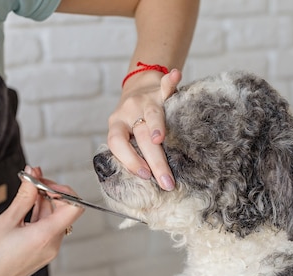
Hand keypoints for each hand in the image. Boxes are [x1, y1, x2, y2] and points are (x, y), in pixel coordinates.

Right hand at [0, 166, 84, 275]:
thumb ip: (24, 196)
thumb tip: (33, 174)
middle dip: (49, 193)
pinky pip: (47, 230)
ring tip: (24, 191)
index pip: (74, 207)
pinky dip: (39, 216)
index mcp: (46, 236)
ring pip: (54, 219)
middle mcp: (52, 245)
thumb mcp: (6, 220)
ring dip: (43, 203)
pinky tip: (24, 208)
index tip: (42, 183)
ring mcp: (48, 251)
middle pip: (64, 211)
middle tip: (31, 180)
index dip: (62, 190)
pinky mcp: (42, 254)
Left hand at [106, 69, 181, 190]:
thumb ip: (131, 150)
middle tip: (166, 182)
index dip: (128, 160)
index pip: (117, 143)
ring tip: (159, 140)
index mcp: (117, 124)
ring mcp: (145, 99)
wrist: (140, 84)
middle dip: (154, 162)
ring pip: (151, 116)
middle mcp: (128, 111)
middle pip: (140, 137)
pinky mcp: (160, 89)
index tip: (144, 176)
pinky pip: (166, 86)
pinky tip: (175, 76)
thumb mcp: (127, 133)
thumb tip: (147, 180)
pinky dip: (171, 81)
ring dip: (156, 127)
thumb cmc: (134, 119)